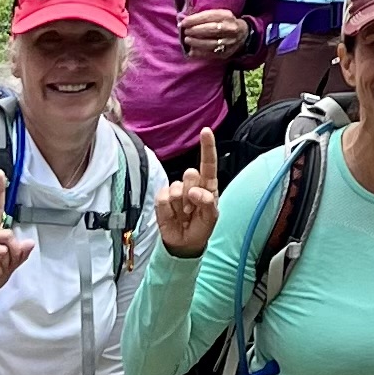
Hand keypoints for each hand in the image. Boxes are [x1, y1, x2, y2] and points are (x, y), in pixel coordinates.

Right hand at [153, 127, 220, 259]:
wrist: (184, 243)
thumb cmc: (201, 227)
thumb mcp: (211, 218)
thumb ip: (208, 203)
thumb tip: (194, 191)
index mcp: (208, 185)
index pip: (208, 163)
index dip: (207, 146)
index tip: (206, 131)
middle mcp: (192, 184)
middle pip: (190, 174)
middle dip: (192, 192)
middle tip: (192, 209)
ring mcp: (176, 190)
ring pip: (176, 187)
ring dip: (180, 204)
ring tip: (184, 215)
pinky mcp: (162, 198)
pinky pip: (163, 197)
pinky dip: (168, 209)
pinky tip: (173, 215)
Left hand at [177, 5, 249, 63]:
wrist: (242, 34)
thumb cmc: (224, 22)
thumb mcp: (219, 14)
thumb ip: (204, 16)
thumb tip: (184, 20)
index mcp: (227, 16)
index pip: (210, 16)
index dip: (195, 19)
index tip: (184, 22)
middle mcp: (230, 29)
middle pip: (212, 30)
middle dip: (195, 30)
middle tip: (186, 31)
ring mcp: (229, 42)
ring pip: (211, 43)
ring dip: (196, 42)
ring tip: (187, 40)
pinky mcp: (226, 53)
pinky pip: (212, 54)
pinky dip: (200, 53)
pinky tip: (192, 51)